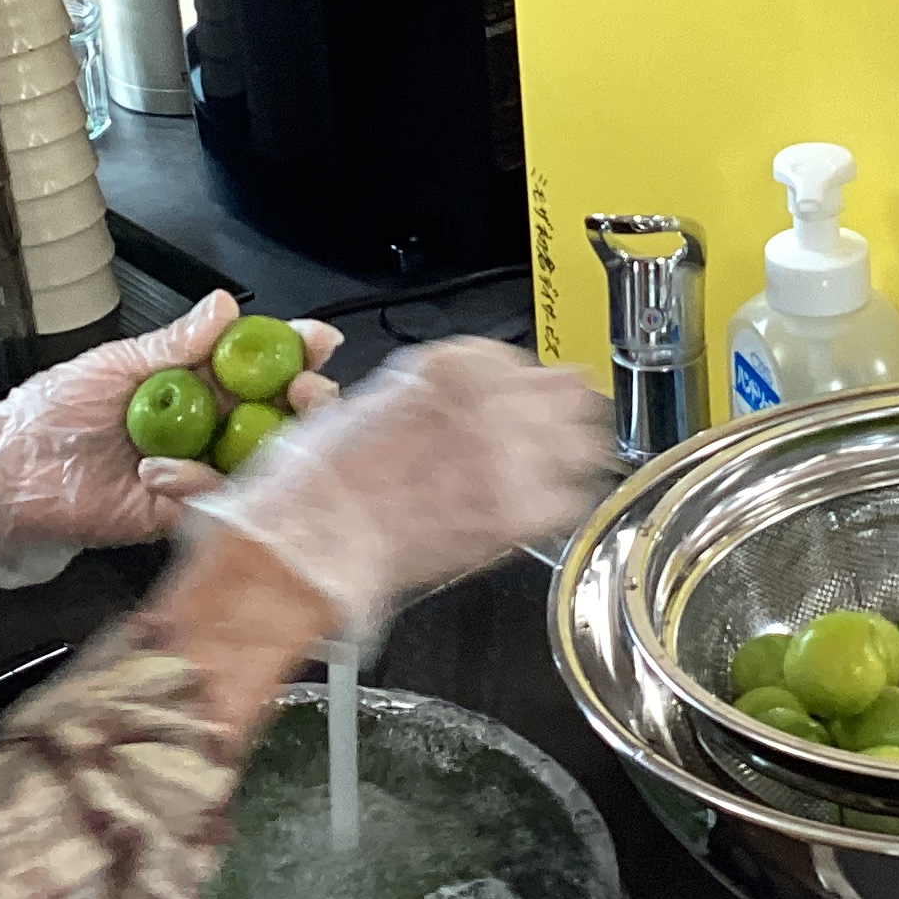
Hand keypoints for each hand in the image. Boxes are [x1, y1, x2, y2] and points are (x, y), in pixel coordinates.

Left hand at [0, 291, 339, 585]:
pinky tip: (160, 470)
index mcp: (196, 380)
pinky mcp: (183, 511)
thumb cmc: (53, 413)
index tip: (318, 339)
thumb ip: (174, 344)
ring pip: (261, 460)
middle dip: (306, 398)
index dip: (296, 350)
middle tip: (306, 390)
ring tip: (249, 424)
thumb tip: (224, 306)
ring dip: (271, 443)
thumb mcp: (115, 365)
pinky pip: (215, 501)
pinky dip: (198, 483)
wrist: (12, 470)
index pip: (261, 362)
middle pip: (279, 413)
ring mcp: (200, 468)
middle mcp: (207, 424)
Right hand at [191, 339, 616, 648]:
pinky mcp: (518, 512)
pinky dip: (563, 505)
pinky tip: (547, 509)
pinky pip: (571, 502)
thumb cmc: (321, 479)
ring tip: (569, 466)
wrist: (313, 536)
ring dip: (577, 452)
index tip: (524, 399)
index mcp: (452, 367)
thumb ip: (427, 399)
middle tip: (564, 428)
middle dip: (564, 411)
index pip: (522, 362)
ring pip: (585, 442)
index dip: (524, 386)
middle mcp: (492, 402)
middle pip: (570, 392)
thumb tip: (448, 410)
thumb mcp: (370, 403)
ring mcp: (512, 456)